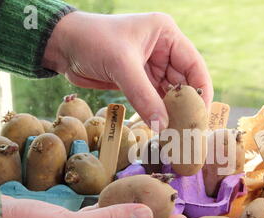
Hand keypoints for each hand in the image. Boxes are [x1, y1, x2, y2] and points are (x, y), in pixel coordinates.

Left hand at [43, 11, 212, 129]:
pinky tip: (162, 129)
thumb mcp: (121, 65)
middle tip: (190, 132)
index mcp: (166, 35)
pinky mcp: (138, 81)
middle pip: (184, 83)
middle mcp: (163, 50)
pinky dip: (157, 115)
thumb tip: (163, 127)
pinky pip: (153, 101)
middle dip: (186, 107)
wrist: (62, 45)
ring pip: (169, 95)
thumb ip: (144, 96)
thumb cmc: (92, 41)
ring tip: (178, 135)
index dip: (201, 92)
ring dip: (172, 114)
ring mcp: (151, 67)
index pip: (194, 66)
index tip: (201, 117)